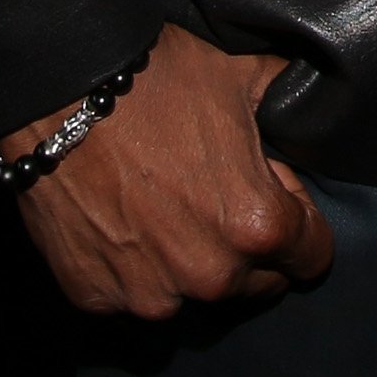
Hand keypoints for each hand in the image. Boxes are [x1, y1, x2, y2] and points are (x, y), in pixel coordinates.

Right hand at [8, 23, 331, 317]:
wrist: (64, 94)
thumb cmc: (159, 83)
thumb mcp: (244, 77)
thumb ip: (284, 97)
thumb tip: (301, 93)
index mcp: (256, 227)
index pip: (312, 255)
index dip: (300, 216)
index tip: (276, 191)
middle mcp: (207, 275)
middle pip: (257, 283)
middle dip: (252, 248)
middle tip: (223, 196)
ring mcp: (148, 294)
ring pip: (194, 294)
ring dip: (194, 262)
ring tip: (171, 206)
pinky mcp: (95, 298)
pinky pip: (135, 293)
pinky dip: (139, 267)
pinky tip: (129, 220)